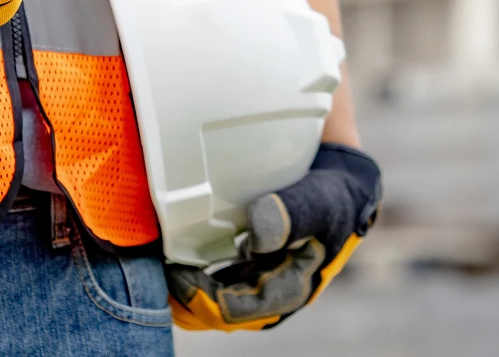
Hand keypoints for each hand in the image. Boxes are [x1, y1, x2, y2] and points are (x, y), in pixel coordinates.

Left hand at [167, 143, 381, 330]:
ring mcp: (261, 280)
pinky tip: (174, 258)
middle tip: (153, 277)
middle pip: (218, 312)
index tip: (173, 275)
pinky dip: (195, 273)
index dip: (200, 299)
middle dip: (184, 301)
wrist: (345, 186)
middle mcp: (273, 292)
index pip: (235, 310)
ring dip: (186, 292)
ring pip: (215, 299)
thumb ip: (292, 215)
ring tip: (155, 272)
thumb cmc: (335, 196)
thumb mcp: (320, 201)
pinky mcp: (252, 265)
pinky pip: (218, 280)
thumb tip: (258, 237)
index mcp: (290, 289)